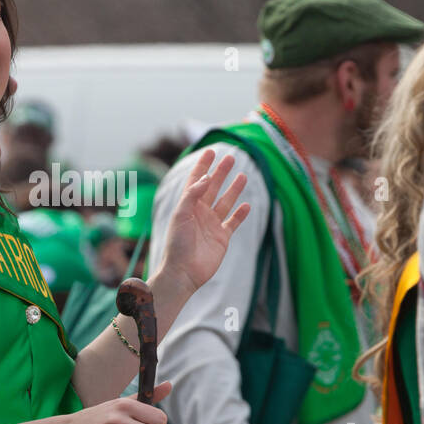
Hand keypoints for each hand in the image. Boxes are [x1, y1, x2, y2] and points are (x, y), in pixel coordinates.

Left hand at [154, 149, 249, 298]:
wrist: (184, 272)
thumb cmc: (177, 244)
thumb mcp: (181, 215)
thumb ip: (192, 195)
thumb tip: (207, 177)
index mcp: (188, 206)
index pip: (196, 181)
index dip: (203, 165)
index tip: (210, 151)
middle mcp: (200, 213)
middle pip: (213, 187)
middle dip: (221, 172)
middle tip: (231, 157)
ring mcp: (212, 225)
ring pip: (225, 202)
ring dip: (233, 189)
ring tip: (242, 176)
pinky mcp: (222, 238)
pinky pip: (233, 222)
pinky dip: (240, 214)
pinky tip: (246, 205)